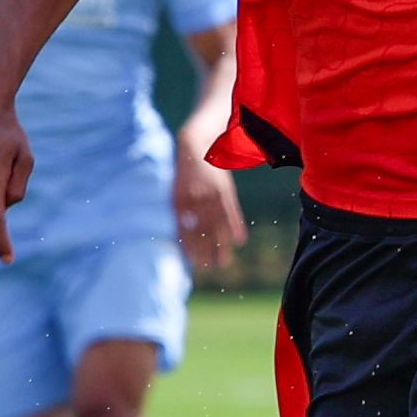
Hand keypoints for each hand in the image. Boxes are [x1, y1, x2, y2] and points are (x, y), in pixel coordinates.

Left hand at [172, 138, 248, 271]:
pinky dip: (236, 225)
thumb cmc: (183, 177)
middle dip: (207, 250)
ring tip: (224, 261)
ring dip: (222, 244)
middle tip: (211, 268)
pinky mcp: (225, 190)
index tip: (194, 262)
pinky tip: (240, 240)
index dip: (190, 246)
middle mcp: (197, 198)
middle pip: (203, 229)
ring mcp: (212, 193)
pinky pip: (232, 211)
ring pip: (218, 223)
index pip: (186, 228)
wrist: (195, 148)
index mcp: (181, 200)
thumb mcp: (176, 195)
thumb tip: (183, 241)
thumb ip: (180, 216)